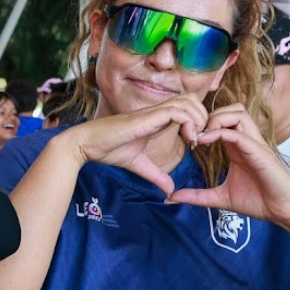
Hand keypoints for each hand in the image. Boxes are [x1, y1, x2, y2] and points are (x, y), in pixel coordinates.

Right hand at [60, 94, 207, 195]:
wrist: (86, 145)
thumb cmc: (107, 150)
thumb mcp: (138, 164)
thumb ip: (156, 175)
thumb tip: (170, 190)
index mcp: (155, 119)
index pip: (185, 107)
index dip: (196, 121)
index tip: (195, 143)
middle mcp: (155, 111)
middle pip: (191, 99)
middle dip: (203, 117)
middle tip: (200, 139)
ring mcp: (151, 112)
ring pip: (187, 101)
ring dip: (198, 119)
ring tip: (194, 139)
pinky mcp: (146, 117)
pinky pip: (177, 112)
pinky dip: (188, 123)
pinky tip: (187, 139)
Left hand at [169, 105, 289, 224]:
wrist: (283, 212)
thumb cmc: (258, 202)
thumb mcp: (220, 197)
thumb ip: (197, 195)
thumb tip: (171, 197)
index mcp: (237, 147)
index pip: (222, 120)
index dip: (202, 123)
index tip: (186, 138)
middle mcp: (246, 141)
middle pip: (231, 109)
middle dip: (208, 115)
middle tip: (193, 133)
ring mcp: (254, 144)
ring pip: (237, 113)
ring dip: (215, 119)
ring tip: (201, 136)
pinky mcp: (259, 152)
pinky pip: (238, 132)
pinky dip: (220, 132)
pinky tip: (204, 142)